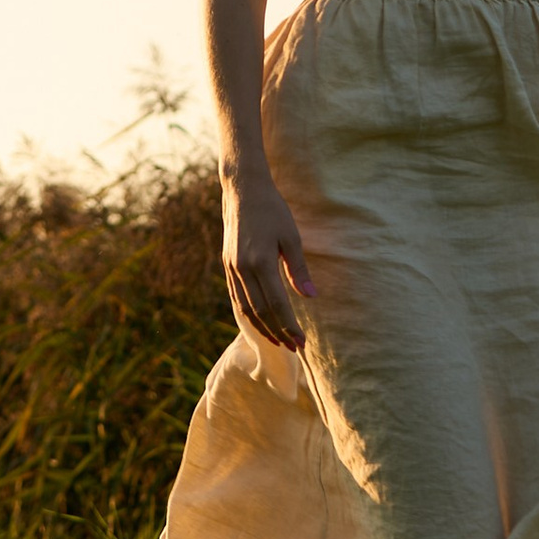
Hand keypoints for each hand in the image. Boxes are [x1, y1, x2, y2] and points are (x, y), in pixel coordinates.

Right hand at [222, 173, 315, 350]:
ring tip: (278, 340)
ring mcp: (232, 267)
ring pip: (245, 308)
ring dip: (262, 327)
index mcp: (260, 261)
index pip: (277, 304)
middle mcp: (242, 268)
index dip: (289, 325)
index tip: (302, 342)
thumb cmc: (273, 210)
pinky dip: (248, 314)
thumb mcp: (291, 237)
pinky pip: (237, 297)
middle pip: (260, 311)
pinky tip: (260, 321)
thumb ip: (299, 269)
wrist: (243, 190)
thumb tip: (311, 297)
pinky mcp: (228, 264)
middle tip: (294, 348)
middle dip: (277, 332)